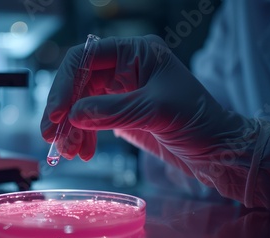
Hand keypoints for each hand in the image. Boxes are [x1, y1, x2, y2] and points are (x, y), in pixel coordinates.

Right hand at [42, 35, 253, 163]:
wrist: (217, 151)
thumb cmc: (198, 122)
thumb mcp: (156, 112)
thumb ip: (113, 111)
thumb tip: (73, 116)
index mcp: (137, 53)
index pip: (87, 59)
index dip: (66, 84)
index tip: (57, 115)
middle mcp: (125, 67)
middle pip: (78, 82)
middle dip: (64, 111)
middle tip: (52, 138)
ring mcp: (121, 90)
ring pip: (80, 104)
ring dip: (70, 128)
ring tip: (69, 153)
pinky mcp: (119, 112)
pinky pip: (90, 120)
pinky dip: (82, 136)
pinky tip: (83, 152)